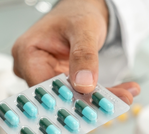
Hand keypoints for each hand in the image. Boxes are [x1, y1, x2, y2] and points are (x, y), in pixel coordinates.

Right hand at [12, 0, 139, 103]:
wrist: (82, 12)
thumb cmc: (76, 13)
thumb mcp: (83, 29)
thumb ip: (84, 56)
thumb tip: (84, 83)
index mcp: (27, 54)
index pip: (42, 88)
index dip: (64, 100)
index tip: (89, 106)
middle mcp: (31, 68)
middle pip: (55, 96)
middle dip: (85, 101)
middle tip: (111, 105)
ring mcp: (43, 76)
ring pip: (68, 98)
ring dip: (95, 99)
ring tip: (121, 97)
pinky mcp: (58, 82)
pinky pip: (76, 94)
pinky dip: (97, 94)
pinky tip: (118, 93)